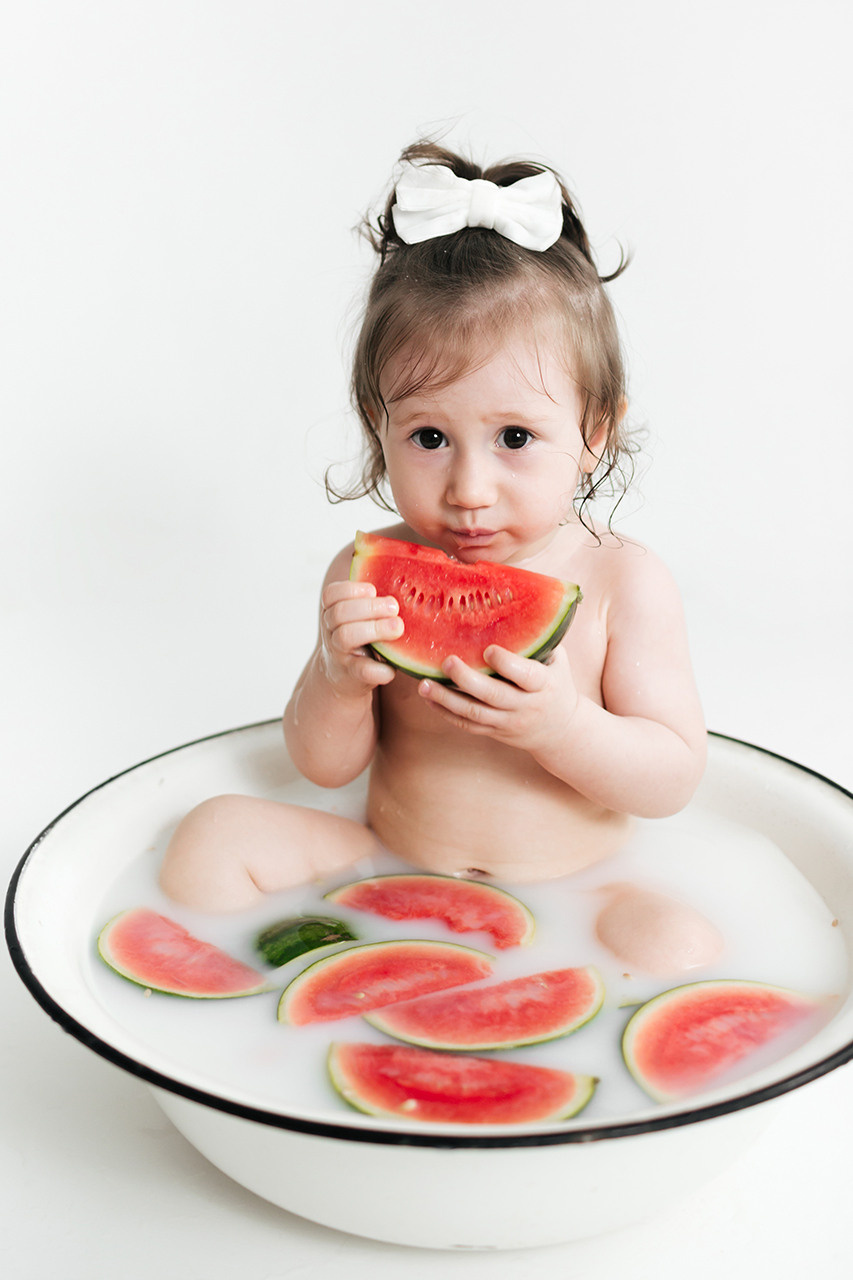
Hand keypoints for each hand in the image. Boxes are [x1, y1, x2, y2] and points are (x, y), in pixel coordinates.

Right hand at [318, 580, 403, 697]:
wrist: (343, 676)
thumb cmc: (361, 636)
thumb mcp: (360, 616)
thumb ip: (373, 600)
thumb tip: (407, 575)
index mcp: (332, 612)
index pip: (331, 594)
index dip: (351, 589)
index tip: (373, 590)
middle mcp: (331, 631)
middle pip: (340, 613)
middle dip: (370, 607)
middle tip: (394, 608)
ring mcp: (339, 653)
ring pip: (346, 636)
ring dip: (375, 629)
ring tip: (398, 627)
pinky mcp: (351, 675)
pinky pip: (362, 670)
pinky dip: (379, 669)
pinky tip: (393, 667)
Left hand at [417, 643, 580, 754]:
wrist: (562, 730)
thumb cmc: (556, 683)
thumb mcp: (558, 661)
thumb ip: (539, 640)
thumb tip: (514, 602)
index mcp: (544, 685)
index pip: (526, 676)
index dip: (507, 664)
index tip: (488, 649)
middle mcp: (526, 706)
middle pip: (494, 696)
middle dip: (467, 679)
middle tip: (446, 662)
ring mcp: (509, 721)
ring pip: (475, 714)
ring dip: (447, 699)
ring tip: (424, 685)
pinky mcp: (495, 731)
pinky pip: (468, 725)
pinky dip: (446, 713)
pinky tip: (429, 699)